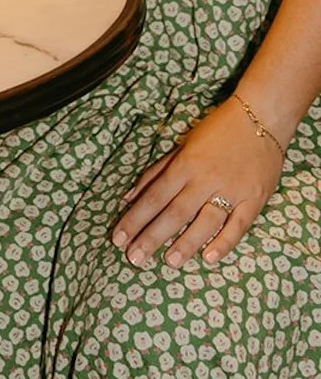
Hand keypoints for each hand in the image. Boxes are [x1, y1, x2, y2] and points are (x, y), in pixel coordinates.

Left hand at [111, 99, 283, 268]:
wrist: (260, 116)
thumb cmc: (216, 130)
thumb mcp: (182, 145)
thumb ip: (155, 172)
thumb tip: (128, 197)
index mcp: (185, 164)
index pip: (154, 196)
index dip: (135, 219)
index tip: (118, 238)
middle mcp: (205, 178)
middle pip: (174, 212)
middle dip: (152, 237)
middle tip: (134, 259)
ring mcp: (231, 190)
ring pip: (205, 221)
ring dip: (186, 243)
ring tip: (169, 262)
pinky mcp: (254, 199)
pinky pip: (238, 225)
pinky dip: (224, 242)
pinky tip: (209, 258)